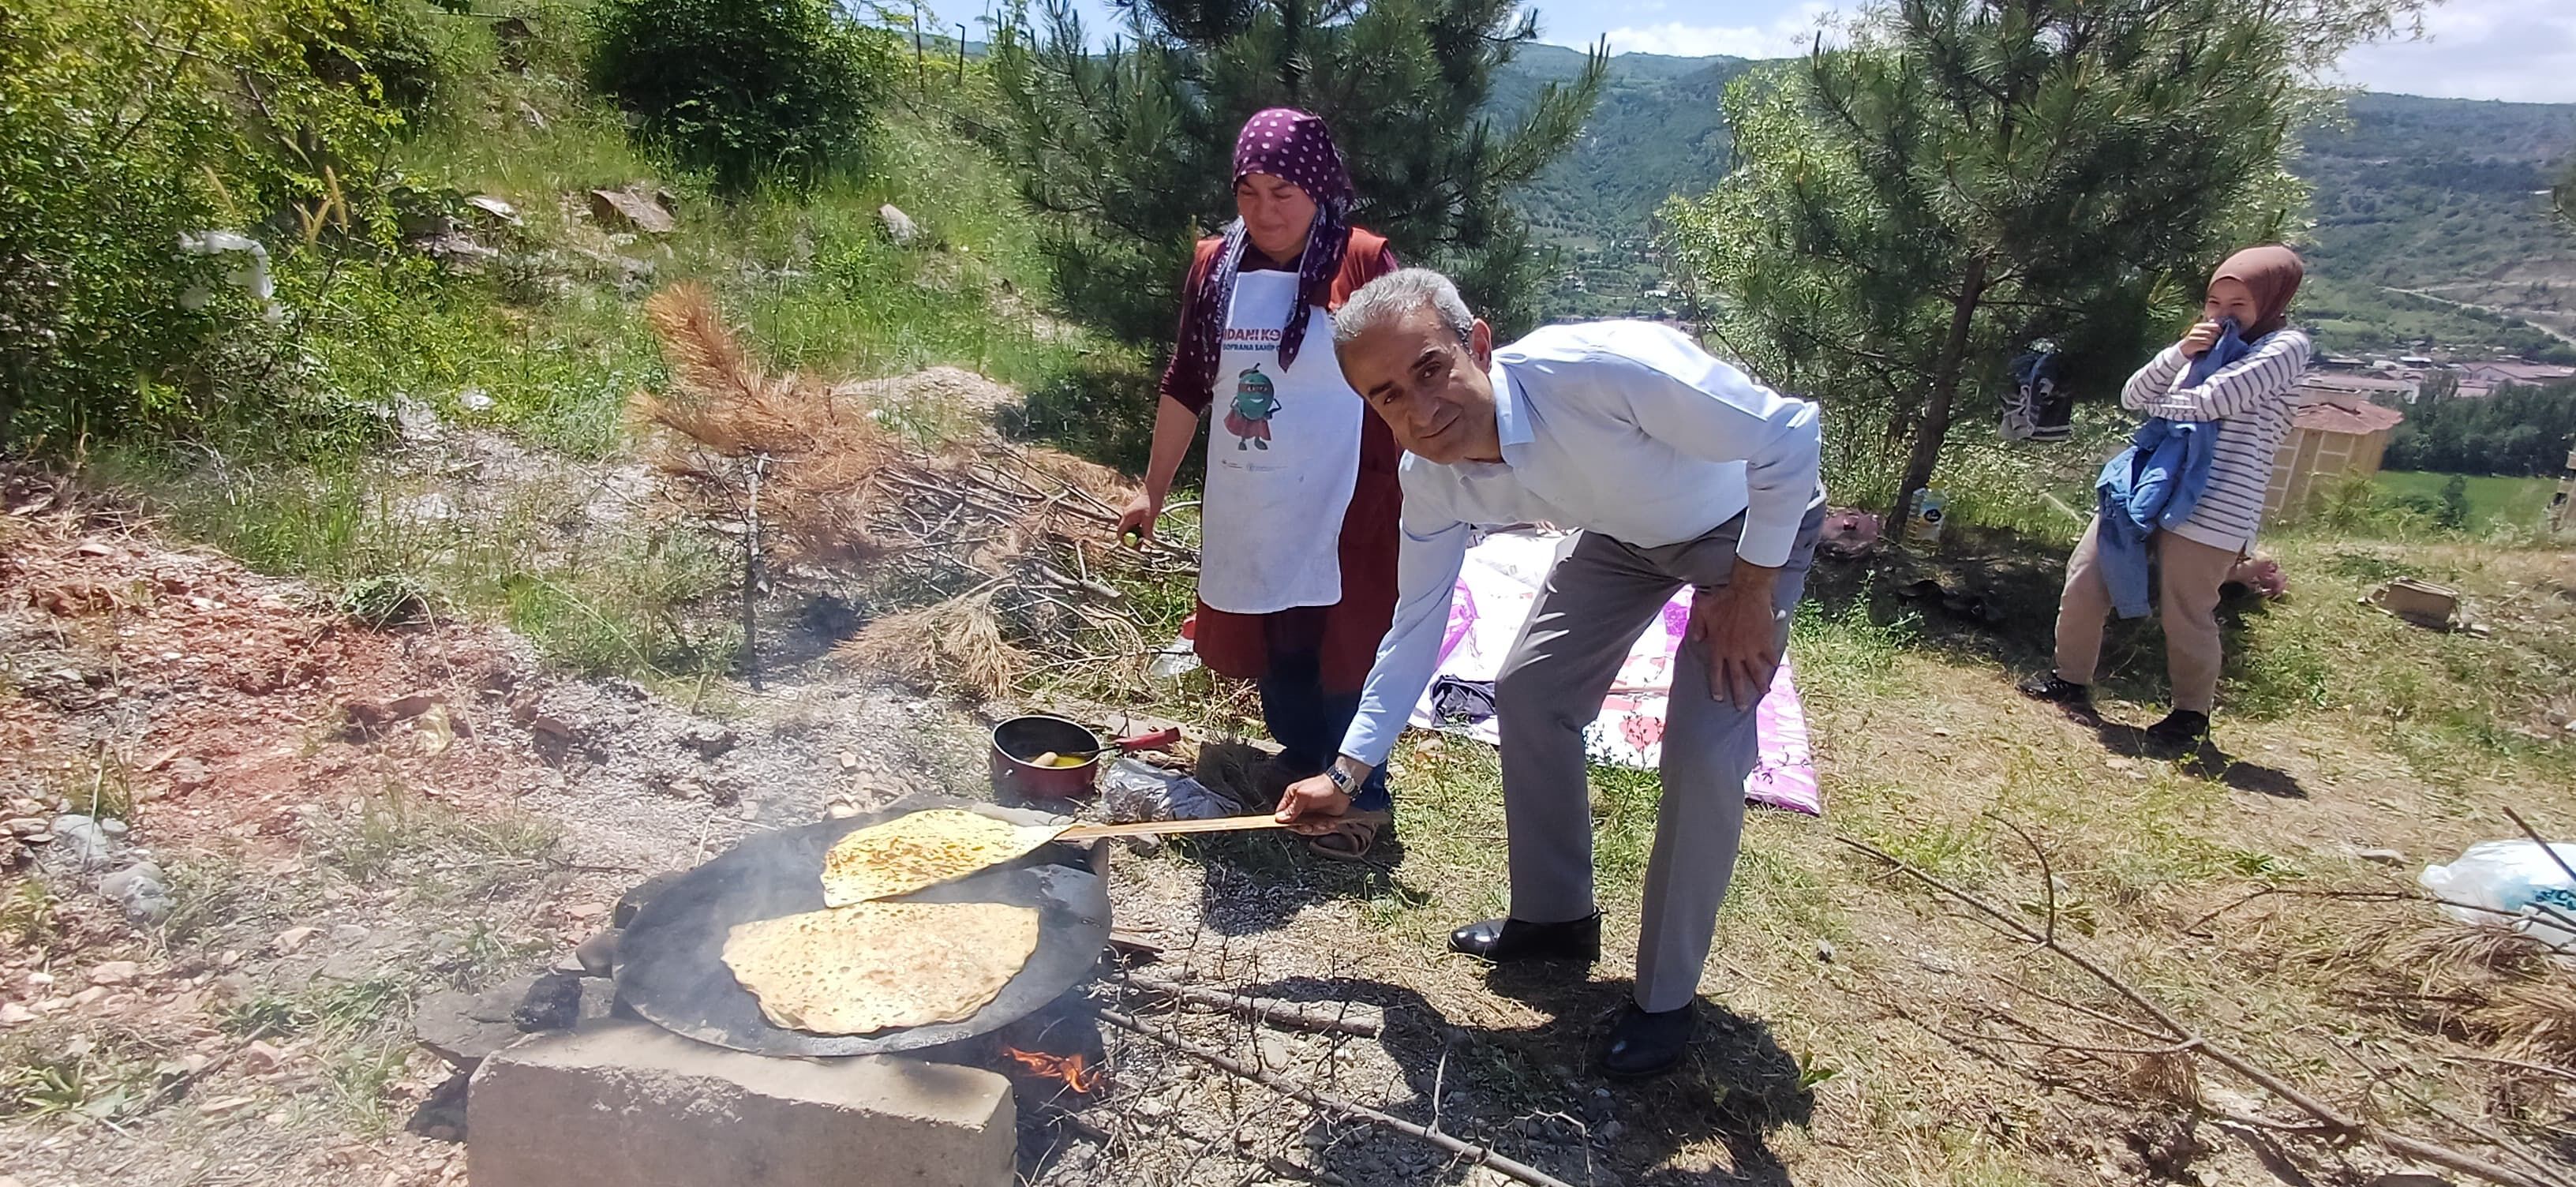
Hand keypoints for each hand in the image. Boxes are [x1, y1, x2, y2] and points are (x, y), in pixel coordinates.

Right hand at [1116, 490, 1161, 543]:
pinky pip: (1135, 525)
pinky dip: (1140, 529)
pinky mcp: (1135, 514)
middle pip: (1125, 533)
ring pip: (1131, 529)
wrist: (1153, 490)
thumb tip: (1146, 539)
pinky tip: (1147, 527)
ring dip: (1137, 534)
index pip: (1120, 533)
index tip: (1134, 547)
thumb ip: (1147, 530)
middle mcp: (1126, 517)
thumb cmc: (1151, 502)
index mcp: (1127, 517)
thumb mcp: (1150, 518)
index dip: (1126, 542)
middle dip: (1132, 540)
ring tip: (1147, 535)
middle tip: (1141, 545)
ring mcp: (1130, 515)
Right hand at [1274, 774, 1352, 834]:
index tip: (1290, 826)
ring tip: (1322, 823)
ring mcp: (1310, 814)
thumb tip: (1280, 818)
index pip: (1281, 814)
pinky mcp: (1320, 819)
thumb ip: (1292, 808)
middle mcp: (1300, 807)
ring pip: (1307, 828)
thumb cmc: (1323, 786)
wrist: (1342, 788)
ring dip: (1315, 828)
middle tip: (1309, 825)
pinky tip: (1328, 822)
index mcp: (1292, 798)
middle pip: (1294, 824)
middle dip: (1303, 827)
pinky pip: (1318, 829)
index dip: (1284, 822)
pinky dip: (1324, 827)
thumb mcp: (1304, 796)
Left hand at [1687, 580, 1782, 709]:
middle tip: (1741, 708)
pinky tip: (1776, 668)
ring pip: (1756, 672)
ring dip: (1760, 683)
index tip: (1719, 698)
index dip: (1717, 687)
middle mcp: (1734, 653)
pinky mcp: (1765, 642)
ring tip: (1764, 692)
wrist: (1747, 592)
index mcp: (1718, 648)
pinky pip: (1770, 656)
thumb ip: (1698, 626)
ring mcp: (1751, 649)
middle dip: (1739, 695)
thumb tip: (1696, 639)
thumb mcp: (1702, 610)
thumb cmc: (1723, 599)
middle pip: (1737, 679)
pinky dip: (1773, 662)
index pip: (1716, 673)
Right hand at [2178, 320, 2221, 357]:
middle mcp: (2195, 331)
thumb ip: (2208, 326)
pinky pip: (2206, 346)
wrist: (2184, 348)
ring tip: (2209, 344)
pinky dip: (2207, 348)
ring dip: (2212, 343)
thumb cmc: (2195, 338)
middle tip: (2215, 340)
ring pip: (2210, 341)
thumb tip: (2215, 320)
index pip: (2215, 326)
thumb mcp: (2200, 330)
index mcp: (2198, 326)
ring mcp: (2194, 338)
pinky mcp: (2194, 346)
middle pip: (2213, 334)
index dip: (2220, 330)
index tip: (2220, 333)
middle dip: (2216, 338)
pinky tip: (2205, 347)